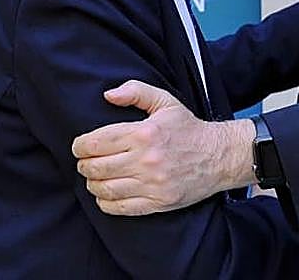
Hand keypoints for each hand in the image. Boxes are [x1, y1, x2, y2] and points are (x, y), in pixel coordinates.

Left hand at [72, 80, 255, 215]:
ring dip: (92, 184)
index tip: (79, 146)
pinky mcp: (159, 202)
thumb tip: (108, 95)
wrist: (220, 156)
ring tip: (92, 178)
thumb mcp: (165, 101)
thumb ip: (135, 91)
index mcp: (144, 133)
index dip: (81, 145)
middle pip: (97, 167)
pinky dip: (105, 203)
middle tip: (83, 162)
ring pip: (106, 188)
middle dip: (84, 164)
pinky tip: (104, 194)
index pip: (98, 141)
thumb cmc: (189, 128)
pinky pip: (121, 208)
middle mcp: (146, 159)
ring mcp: (153, 184)